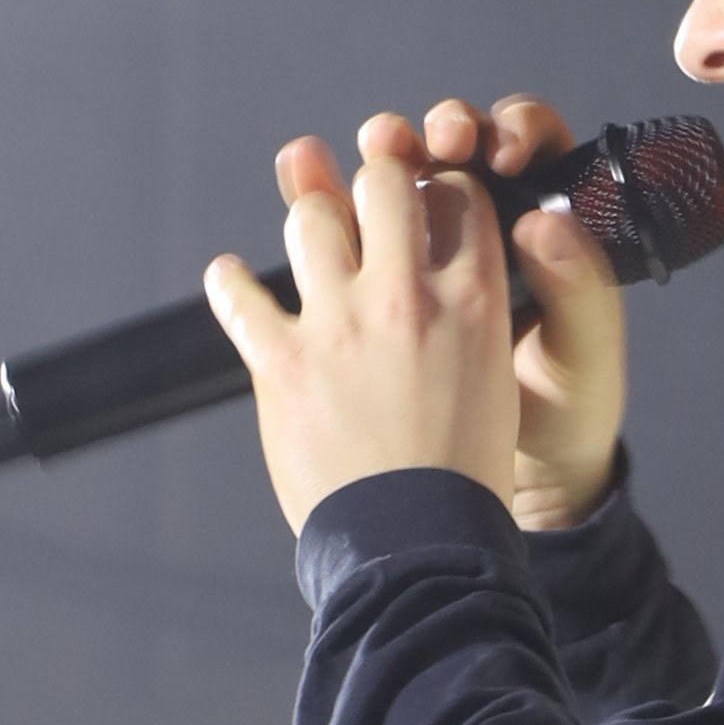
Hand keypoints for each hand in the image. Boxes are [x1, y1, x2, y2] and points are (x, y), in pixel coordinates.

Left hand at [202, 90, 625, 540]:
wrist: (418, 545)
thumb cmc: (461, 471)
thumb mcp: (493, 376)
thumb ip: (466, 313)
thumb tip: (433, 269)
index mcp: (473, 301)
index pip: (457, 194)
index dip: (438, 187)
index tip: (424, 200)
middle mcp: (406, 297)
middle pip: (383, 179)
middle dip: (372, 180)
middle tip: (362, 197)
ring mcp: (339, 324)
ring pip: (309, 217)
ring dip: (308, 222)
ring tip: (308, 239)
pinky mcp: (281, 360)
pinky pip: (239, 294)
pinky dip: (231, 283)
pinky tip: (230, 279)